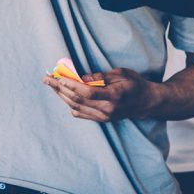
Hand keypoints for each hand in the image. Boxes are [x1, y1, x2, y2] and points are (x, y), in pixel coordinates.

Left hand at [42, 68, 160, 121]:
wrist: (147, 103)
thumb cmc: (135, 84)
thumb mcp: (122, 73)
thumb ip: (103, 76)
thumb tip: (83, 77)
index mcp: (114, 97)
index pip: (87, 92)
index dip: (71, 84)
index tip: (59, 76)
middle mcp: (107, 110)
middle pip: (77, 100)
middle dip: (60, 88)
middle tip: (47, 78)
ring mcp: (103, 117)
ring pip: (76, 107)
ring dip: (61, 95)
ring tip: (51, 84)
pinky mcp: (101, 120)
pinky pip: (80, 113)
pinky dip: (69, 104)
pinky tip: (63, 94)